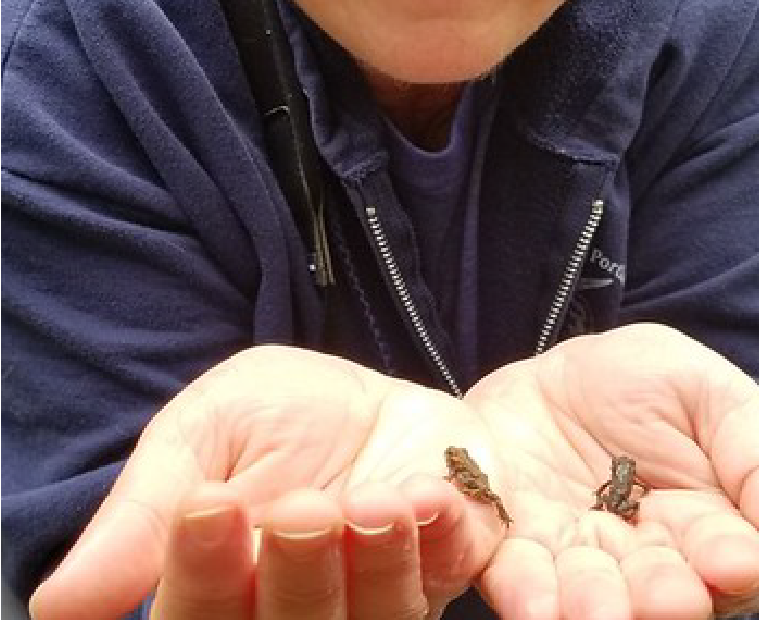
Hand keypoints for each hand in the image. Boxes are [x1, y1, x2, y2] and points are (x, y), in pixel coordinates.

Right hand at [29, 346, 504, 619]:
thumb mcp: (198, 440)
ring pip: (383, 613)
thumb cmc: (274, 425)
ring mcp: (386, 597)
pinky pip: (471, 578)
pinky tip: (451, 514)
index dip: (203, 571)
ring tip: (378, 499)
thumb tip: (55, 608)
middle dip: (299, 568)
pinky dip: (468, 553)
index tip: (210, 506)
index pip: (202, 612)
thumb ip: (140, 517)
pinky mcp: (459, 567)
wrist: (374, 392)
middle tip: (302, 507)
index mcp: (223, 591)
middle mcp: (301, 610)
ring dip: (382, 559)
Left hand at [461, 324, 758, 619]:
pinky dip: (531, 599)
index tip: (735, 564)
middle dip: (666, 601)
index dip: (739, 569)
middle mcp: (648, 561)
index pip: (740, 568)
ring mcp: (578, 562)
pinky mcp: (513, 553)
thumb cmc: (646, 384)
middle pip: (667, 597)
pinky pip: (521, 582)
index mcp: (712, 529)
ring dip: (597, 610)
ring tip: (598, 614)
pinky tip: (542, 606)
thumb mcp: (716, 398)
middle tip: (667, 600)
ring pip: (595, 602)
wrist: (549, 372)